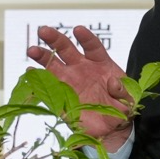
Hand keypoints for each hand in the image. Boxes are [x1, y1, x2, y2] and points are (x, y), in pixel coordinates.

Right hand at [26, 24, 133, 147]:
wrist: (111, 128)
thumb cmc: (120, 109)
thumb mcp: (129, 100)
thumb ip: (123, 91)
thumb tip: (113, 83)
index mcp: (100, 64)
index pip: (92, 46)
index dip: (85, 38)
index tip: (78, 30)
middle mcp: (82, 68)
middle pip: (67, 49)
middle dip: (55, 39)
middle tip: (44, 31)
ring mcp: (69, 81)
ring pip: (53, 64)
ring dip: (42, 56)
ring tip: (32, 50)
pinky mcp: (61, 96)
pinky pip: (49, 86)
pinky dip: (39, 79)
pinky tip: (31, 73)